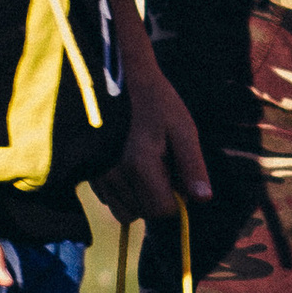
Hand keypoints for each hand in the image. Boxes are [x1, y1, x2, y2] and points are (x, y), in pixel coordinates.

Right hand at [99, 24, 212, 222]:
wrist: (119, 78)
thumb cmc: (156, 101)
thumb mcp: (182, 128)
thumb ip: (192, 166)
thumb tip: (203, 199)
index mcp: (140, 166)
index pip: (162, 211)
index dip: (175, 199)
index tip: (176, 174)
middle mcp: (113, 176)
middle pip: (143, 214)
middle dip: (156, 198)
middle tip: (160, 166)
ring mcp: (97, 176)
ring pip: (124, 211)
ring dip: (138, 198)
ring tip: (143, 166)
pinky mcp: (88, 174)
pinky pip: (109, 200)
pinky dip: (121, 191)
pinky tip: (126, 166)